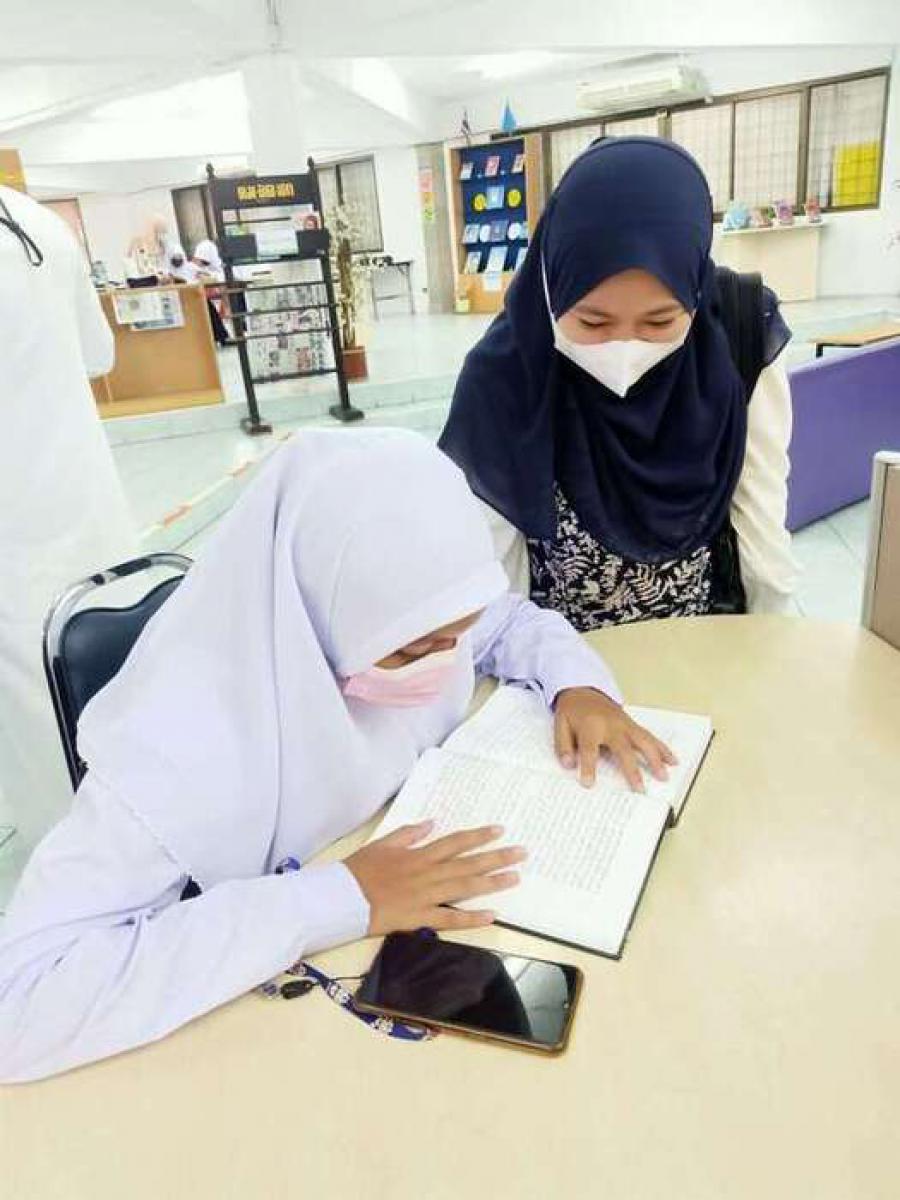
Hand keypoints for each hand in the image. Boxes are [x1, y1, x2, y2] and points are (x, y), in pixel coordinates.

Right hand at [344, 822, 525, 935]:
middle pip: (467, 863)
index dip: (478, 836)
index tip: (499, 831)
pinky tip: (492, 914)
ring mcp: (425, 896)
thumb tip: (431, 823)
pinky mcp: (419, 918)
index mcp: (418, 854)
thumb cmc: (358, 871)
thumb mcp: (382, 844)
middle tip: (522, 853)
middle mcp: (427, 873)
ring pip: (465, 887)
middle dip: (496, 857)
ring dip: (491, 882)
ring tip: (514, 878)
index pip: (455, 842)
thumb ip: (408, 834)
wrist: (341, 899)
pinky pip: (450, 918)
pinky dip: (471, 917)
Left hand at [554, 687, 676, 791]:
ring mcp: (625, 725)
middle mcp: (611, 725)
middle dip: (632, 769)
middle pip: (623, 749)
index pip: (589, 749)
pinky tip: (672, 760)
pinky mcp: (632, 725)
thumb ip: (563, 746)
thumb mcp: (560, 725)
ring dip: (655, 759)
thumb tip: (569, 764)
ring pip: (643, 742)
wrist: (584, 690)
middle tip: (639, 789)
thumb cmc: (573, 710)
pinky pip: (649, 737)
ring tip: (663, 776)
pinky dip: (662, 748)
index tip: (588, 783)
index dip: (588, 767)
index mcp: (590, 726)